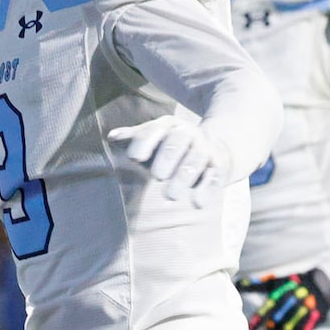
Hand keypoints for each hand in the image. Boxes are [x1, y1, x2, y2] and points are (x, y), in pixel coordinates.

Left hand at [108, 116, 231, 205]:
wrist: (213, 148)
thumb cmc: (170, 147)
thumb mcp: (152, 140)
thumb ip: (132, 139)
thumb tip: (111, 137)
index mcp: (168, 126)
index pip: (155, 130)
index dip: (144, 142)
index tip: (134, 158)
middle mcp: (188, 134)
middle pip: (177, 142)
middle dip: (167, 158)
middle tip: (157, 176)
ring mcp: (204, 150)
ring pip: (196, 159)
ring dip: (184, 177)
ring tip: (170, 196)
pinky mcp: (218, 167)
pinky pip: (215, 177)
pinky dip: (207, 190)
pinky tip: (198, 204)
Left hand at [242, 269, 329, 329]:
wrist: (322, 285)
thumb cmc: (293, 283)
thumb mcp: (276, 281)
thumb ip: (256, 285)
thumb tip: (238, 283)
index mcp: (282, 293)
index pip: (265, 310)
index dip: (256, 321)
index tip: (250, 329)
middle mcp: (293, 303)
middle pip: (276, 322)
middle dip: (270, 327)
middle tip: (267, 328)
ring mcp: (305, 312)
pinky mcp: (315, 320)